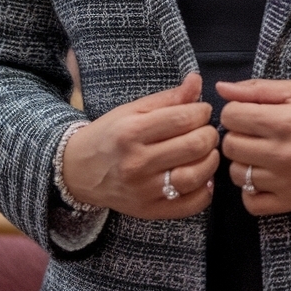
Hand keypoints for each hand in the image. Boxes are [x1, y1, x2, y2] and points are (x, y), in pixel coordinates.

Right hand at [61, 72, 218, 219]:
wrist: (80, 171)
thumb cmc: (111, 135)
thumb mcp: (134, 110)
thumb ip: (169, 97)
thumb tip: (197, 80)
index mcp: (132, 131)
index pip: (184, 118)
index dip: (202, 112)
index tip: (202, 112)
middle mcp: (137, 162)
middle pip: (194, 146)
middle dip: (209, 134)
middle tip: (205, 131)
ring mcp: (144, 190)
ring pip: (196, 175)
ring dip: (211, 160)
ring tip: (205, 152)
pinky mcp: (151, 210)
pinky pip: (192, 203)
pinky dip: (206, 189)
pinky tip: (201, 176)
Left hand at [218, 78, 290, 215]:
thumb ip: (259, 89)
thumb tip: (222, 88)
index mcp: (283, 121)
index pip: (231, 117)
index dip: (235, 111)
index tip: (248, 112)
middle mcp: (282, 153)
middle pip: (230, 145)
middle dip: (237, 134)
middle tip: (255, 132)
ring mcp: (286, 181)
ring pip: (236, 174)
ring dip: (243, 161)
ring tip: (261, 153)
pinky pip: (251, 203)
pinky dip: (250, 191)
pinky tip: (263, 177)